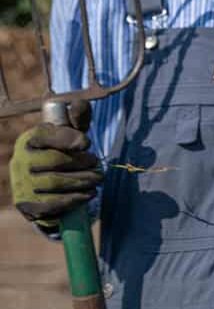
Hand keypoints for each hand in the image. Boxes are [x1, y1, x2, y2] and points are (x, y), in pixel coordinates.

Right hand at [8, 100, 102, 230]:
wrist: (43, 186)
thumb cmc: (61, 152)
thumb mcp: (69, 134)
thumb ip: (77, 119)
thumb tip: (79, 104)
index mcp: (30, 140)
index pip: (47, 135)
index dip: (68, 138)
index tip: (86, 143)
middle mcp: (21, 161)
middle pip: (55, 161)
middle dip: (83, 163)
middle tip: (98, 164)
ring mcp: (21, 184)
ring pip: (56, 183)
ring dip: (83, 181)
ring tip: (98, 179)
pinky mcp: (27, 205)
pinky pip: (52, 204)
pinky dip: (74, 199)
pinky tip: (89, 194)